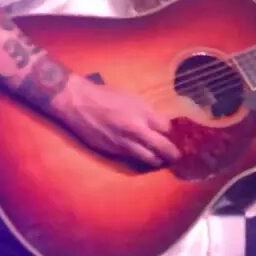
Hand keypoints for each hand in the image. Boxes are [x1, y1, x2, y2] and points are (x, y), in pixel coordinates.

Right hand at [50, 78, 180, 165]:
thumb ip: (147, 113)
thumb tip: (161, 125)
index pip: (167, 129)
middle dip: (173, 154)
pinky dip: (140, 159)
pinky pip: (132, 158)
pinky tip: (142, 156)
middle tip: (178, 156)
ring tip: (161, 159)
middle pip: (163, 148)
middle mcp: (136, 131)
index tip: (177, 136)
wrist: (78, 103)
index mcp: (143, 114)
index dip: (174, 133)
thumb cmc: (106, 96)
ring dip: (158, 160)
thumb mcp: (133, 99)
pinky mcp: (113, 151)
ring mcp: (124, 144)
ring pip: (149, 159)